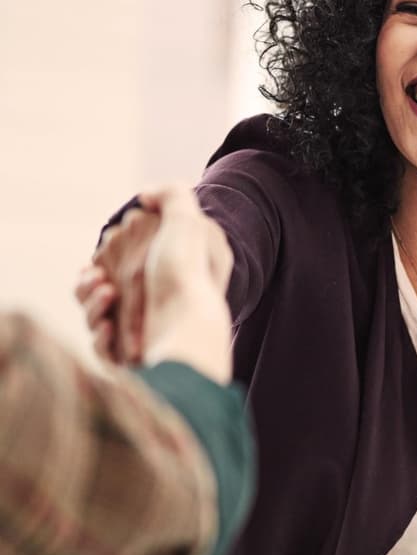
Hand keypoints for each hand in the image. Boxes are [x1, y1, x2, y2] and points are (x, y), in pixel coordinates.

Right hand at [77, 185, 233, 381]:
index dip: (111, 252)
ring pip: (96, 316)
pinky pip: (102, 346)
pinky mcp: (131, 358)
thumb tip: (145, 195)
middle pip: (103, 287)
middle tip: (98, 278)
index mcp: (171, 273)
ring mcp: (144, 332)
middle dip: (91, 281)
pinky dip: (99, 335)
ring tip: (106, 295)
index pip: (127, 259)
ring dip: (91, 303)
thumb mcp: (188, 221)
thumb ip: (170, 195)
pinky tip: (108, 326)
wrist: (187, 331)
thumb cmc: (186, 275)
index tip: (106, 249)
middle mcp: (158, 303)